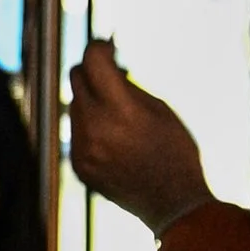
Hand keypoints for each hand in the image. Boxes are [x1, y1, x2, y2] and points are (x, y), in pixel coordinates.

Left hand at [67, 38, 209, 231]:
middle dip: (92, 71)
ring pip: (74, 106)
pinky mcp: (79, 165)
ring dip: (92, 101)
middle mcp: (96, 128)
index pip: (93, 61)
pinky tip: (115, 140)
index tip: (108, 47)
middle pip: (76, 79)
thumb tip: (105, 66)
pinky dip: (91, 128)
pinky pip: (76, 133)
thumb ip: (127, 86)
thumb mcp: (160, 109)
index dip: (99, 47)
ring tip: (120, 115)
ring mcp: (83, 149)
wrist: (173, 203)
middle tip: (112, 76)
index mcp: (121, 110)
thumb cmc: (175, 151)